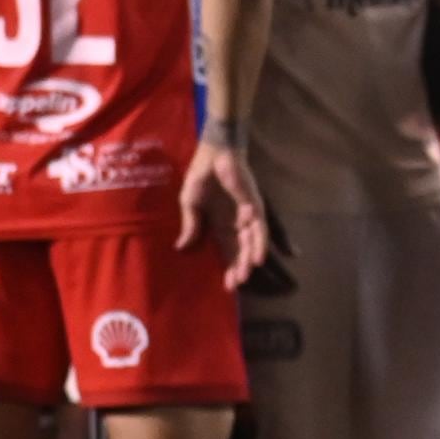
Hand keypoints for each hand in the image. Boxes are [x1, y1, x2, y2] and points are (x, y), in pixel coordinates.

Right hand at [184, 137, 267, 288]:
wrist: (214, 151)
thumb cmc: (202, 175)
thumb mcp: (190, 203)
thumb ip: (190, 224)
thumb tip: (181, 247)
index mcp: (221, 224)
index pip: (226, 251)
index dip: (227, 268)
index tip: (227, 287)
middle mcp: (236, 222)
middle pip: (240, 250)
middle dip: (238, 268)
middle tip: (235, 285)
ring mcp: (247, 214)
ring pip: (251, 242)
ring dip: (248, 259)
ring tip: (244, 276)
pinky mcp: (254, 205)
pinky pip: (259, 227)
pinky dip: (259, 242)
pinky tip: (257, 257)